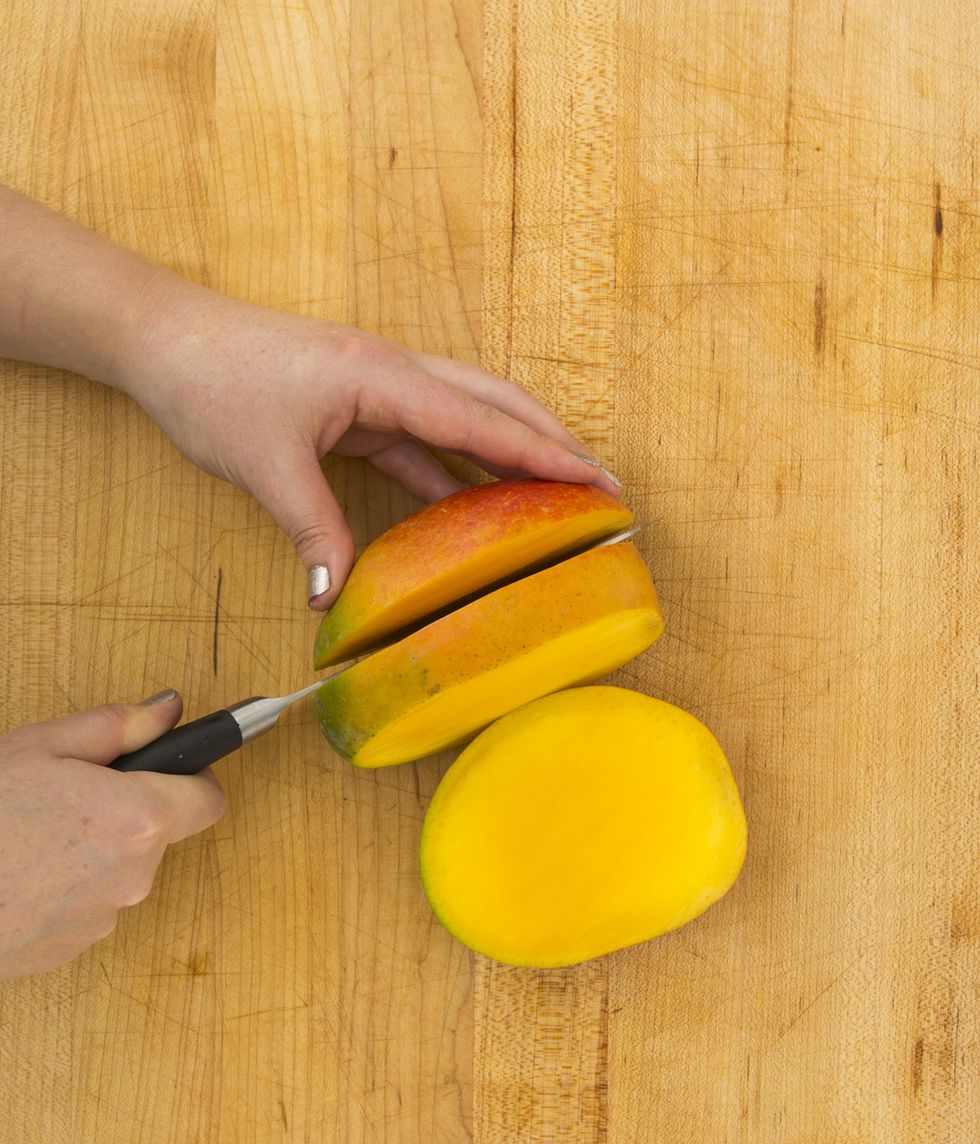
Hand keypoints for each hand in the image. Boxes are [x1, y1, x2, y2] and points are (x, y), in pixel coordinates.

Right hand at [0, 696, 224, 980]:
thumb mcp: (40, 747)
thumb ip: (116, 726)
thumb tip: (166, 710)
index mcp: (138, 819)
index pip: (209, 799)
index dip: (191, 778)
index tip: (169, 769)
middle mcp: (134, 876)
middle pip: (156, 834)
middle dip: (123, 812)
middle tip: (66, 795)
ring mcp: (105, 918)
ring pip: (117, 871)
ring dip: (90, 852)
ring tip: (32, 835)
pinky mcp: (74, 947)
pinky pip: (86, 905)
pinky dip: (63, 888)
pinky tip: (22, 871)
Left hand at [121, 282, 622, 608]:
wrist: (162, 338)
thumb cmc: (212, 380)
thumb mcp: (264, 463)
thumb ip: (311, 528)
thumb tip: (333, 596)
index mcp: (383, 375)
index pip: (481, 419)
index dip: (543, 453)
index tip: (596, 479)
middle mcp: (392, 372)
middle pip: (493, 403)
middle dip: (550, 441)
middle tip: (602, 484)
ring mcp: (377, 387)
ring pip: (463, 419)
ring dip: (508, 453)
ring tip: (555, 497)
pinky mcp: (357, 406)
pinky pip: (421, 441)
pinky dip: (453, 473)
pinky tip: (471, 509)